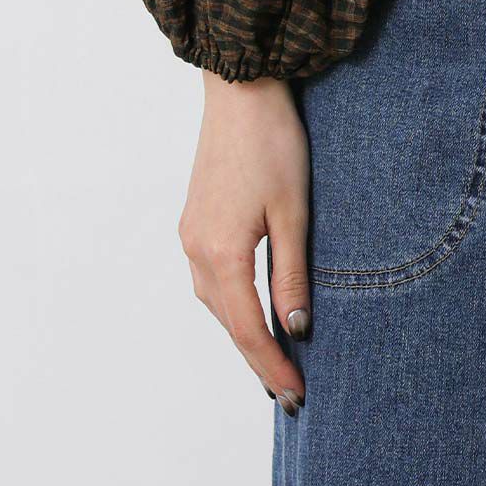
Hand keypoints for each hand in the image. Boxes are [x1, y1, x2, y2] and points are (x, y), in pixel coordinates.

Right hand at [178, 73, 311, 413]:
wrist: (241, 90)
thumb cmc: (273, 143)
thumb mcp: (293, 211)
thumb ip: (291, 272)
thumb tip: (294, 327)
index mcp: (222, 253)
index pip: (248, 328)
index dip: (272, 365)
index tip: (294, 396)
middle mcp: (197, 250)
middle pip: (228, 322)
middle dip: (258, 357)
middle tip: (289, 391)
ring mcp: (191, 235)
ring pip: (217, 302)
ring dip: (243, 331)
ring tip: (275, 358)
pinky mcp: (195, 220)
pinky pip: (212, 278)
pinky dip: (233, 302)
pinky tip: (252, 308)